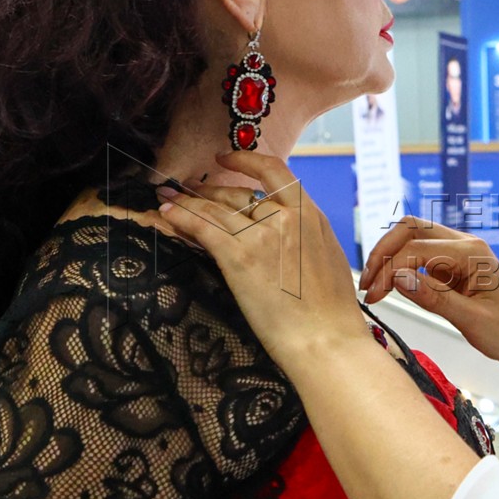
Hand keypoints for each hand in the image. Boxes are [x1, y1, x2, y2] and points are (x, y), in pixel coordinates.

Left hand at [139, 151, 371, 365]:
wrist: (326, 340)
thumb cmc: (331, 314)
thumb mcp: (326, 262)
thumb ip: (304, 240)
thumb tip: (286, 239)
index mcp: (311, 217)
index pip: (276, 172)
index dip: (246, 160)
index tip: (226, 158)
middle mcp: (286, 218)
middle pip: (238, 193)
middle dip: (208, 191)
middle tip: (187, 190)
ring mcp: (262, 235)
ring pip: (215, 209)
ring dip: (187, 202)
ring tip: (168, 199)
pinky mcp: (240, 257)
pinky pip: (203, 228)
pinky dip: (182, 219)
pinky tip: (167, 215)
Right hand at [357, 215, 498, 369]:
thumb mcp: (471, 321)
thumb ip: (434, 298)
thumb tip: (398, 278)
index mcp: (473, 253)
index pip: (417, 249)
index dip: (389, 269)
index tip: (374, 295)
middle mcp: (465, 245)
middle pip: (411, 229)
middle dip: (383, 252)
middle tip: (367, 284)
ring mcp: (457, 253)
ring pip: (412, 238)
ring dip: (389, 257)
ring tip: (374, 288)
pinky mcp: (451, 266)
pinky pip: (419, 256)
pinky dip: (400, 268)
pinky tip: (389, 289)